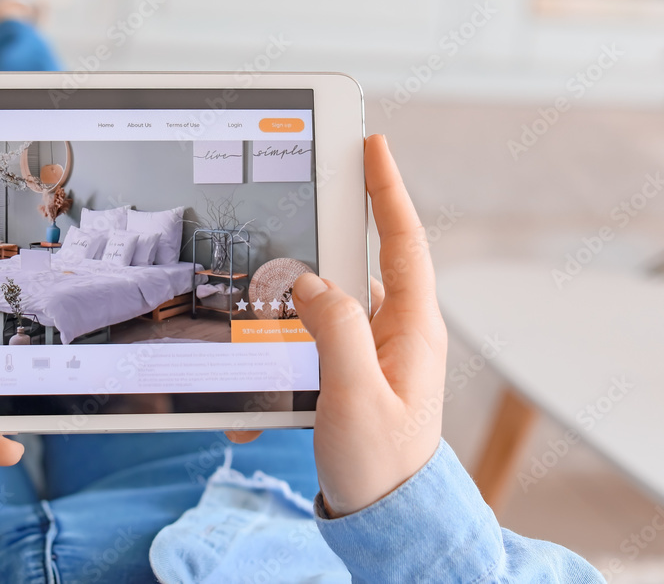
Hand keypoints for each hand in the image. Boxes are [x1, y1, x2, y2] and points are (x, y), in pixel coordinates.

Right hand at [226, 134, 446, 515]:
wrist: (385, 522)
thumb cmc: (380, 468)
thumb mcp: (355, 396)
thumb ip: (335, 331)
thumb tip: (310, 282)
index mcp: (411, 331)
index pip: (402, 242)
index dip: (387, 190)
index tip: (371, 145)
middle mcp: (396, 334)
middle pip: (362, 261)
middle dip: (329, 231)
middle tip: (299, 200)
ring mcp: (373, 354)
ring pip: (328, 303)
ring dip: (293, 303)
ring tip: (260, 305)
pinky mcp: (350, 375)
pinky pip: (311, 345)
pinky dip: (281, 354)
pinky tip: (258, 394)